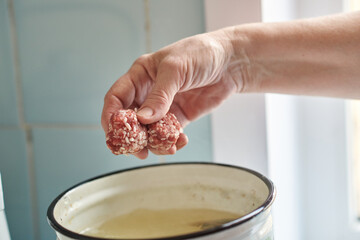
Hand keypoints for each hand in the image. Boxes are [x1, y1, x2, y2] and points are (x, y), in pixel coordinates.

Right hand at [101, 30, 241, 158]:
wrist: (231, 62)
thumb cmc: (201, 54)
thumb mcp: (176, 69)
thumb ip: (159, 95)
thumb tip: (143, 119)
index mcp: (140, 75)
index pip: (116, 98)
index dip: (111, 117)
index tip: (114, 134)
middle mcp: (148, 92)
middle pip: (130, 119)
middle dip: (132, 137)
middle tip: (138, 151)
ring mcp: (164, 106)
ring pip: (149, 130)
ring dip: (154, 142)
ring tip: (166, 148)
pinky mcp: (180, 116)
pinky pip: (169, 134)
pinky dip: (172, 141)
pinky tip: (180, 142)